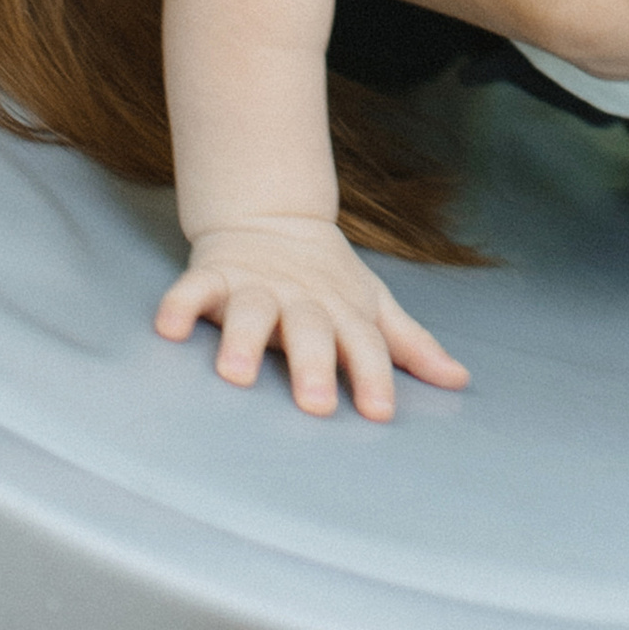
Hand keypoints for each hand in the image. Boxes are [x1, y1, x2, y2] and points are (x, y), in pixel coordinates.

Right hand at [155, 217, 469, 421]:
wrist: (272, 217)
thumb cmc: (329, 281)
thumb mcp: (373, 307)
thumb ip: (410, 346)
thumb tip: (459, 381)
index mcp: (343, 312)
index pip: (364, 346)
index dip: (373, 377)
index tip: (380, 412)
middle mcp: (301, 301)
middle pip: (310, 332)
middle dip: (313, 365)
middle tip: (315, 404)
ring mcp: (256, 286)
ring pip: (251, 312)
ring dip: (244, 339)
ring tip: (237, 374)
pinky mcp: (215, 276)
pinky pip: (194, 289)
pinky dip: (180, 304)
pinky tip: (168, 328)